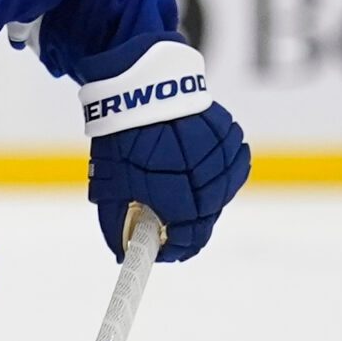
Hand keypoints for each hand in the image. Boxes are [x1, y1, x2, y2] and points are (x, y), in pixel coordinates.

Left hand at [77, 36, 249, 262]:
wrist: (140, 86)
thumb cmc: (122, 139)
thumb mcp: (110, 186)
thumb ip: (115, 226)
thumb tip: (121, 254)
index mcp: (180, 198)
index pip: (188, 239)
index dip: (174, 250)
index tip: (161, 250)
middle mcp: (207, 180)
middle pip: (207, 219)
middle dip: (187, 225)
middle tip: (167, 223)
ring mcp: (223, 156)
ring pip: (222, 192)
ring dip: (204, 199)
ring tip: (180, 191)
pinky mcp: (230, 135)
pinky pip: (231, 165)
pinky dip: (218, 173)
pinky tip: (198, 170)